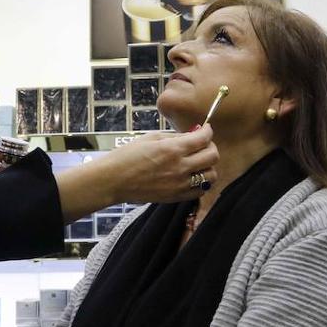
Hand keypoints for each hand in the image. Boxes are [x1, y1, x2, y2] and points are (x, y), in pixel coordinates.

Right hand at [54, 124, 217, 219]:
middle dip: (211, 146)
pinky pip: (200, 191)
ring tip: (199, 162)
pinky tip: (192, 176)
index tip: (205, 129)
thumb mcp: (151, 138)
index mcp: (173, 149)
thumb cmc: (128, 156)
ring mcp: (180, 184)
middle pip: (213, 156)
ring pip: (211, 176)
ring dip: (208, 166)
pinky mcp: (176, 197)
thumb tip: (192, 134)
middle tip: (202, 144)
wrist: (113, 180)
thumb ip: (175, 136)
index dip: (208, 131)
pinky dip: (201, 182)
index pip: (204, 138)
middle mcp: (180, 167)